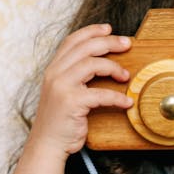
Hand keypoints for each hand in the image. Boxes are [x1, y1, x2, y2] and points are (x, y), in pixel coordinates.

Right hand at [28, 24, 132, 157]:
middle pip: (86, 47)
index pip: (72, 40)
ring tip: (126, 75)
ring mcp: (62, 86)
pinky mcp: (72, 102)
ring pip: (93, 64)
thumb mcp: (63, 91)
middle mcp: (55, 73)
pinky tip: (126, 102)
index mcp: (53, 68)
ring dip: (114, 67)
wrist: (47, 144)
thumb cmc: (60, 120)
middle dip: (109, 42)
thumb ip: (74, 75)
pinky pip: (101, 94)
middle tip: (127, 44)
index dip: (92, 31)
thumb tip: (100, 62)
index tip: (109, 29)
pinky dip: (117, 97)